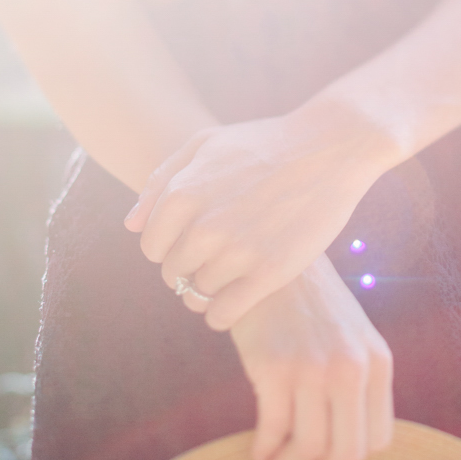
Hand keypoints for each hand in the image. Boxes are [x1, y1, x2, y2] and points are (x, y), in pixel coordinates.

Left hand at [124, 102, 392, 330]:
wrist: (329, 147)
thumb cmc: (264, 144)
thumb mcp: (205, 144)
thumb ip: (162, 181)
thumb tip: (132, 226)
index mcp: (182, 195)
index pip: (152, 247)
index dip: (168, 249)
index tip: (191, 246)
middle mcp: (204, 227)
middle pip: (173, 273)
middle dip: (187, 271)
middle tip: (212, 262)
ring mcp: (238, 252)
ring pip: (198, 294)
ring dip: (206, 293)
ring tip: (228, 279)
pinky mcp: (270, 273)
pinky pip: (224, 313)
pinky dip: (220, 315)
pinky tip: (232, 305)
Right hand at [229, 255, 393, 459]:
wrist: (268, 264)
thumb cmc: (307, 307)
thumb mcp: (350, 339)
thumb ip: (357, 383)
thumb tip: (343, 446)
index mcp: (378, 364)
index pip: (377, 442)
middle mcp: (352, 369)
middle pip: (347, 455)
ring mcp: (314, 369)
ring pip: (309, 449)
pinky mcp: (274, 367)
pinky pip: (274, 431)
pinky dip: (264, 451)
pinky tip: (257, 451)